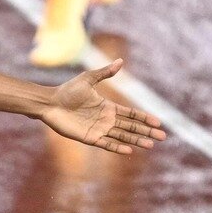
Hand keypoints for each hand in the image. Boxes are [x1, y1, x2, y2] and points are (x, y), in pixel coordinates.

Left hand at [41, 58, 167, 153]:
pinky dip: (117, 147)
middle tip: (162, 137)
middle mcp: (105, 119)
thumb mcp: (88, 79)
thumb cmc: (67, 90)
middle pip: (130, 127)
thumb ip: (105, 73)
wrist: (49, 102)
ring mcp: (97, 129)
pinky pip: (105, 144)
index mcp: (107, 107)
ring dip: (136, 140)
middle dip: (146, 131)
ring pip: (121, 136)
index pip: (131, 114)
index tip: (158, 122)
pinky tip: (129, 151)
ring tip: (150, 145)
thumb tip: (120, 61)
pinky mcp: (88, 137)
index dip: (144, 118)